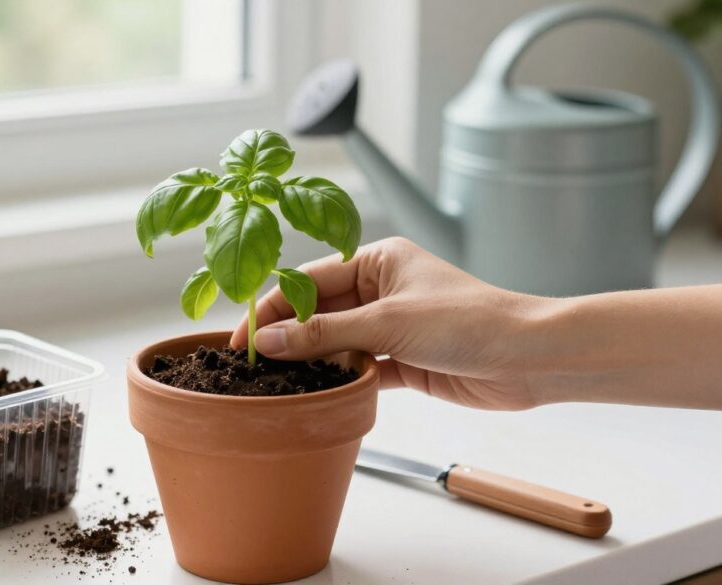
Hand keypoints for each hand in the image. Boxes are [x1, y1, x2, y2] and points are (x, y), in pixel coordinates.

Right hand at [230, 237, 546, 409]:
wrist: (529, 358)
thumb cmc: (469, 321)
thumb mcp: (387, 322)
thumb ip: (324, 334)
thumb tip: (270, 340)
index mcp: (378, 260)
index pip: (310, 280)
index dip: (274, 307)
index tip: (245, 335)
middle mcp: (382, 289)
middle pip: (319, 312)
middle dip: (288, 335)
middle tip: (252, 362)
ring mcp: (392, 326)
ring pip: (337, 342)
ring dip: (312, 361)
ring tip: (276, 381)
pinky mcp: (403, 360)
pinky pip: (359, 368)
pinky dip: (339, 380)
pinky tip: (316, 392)